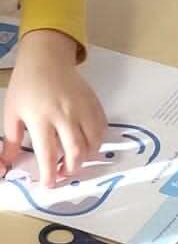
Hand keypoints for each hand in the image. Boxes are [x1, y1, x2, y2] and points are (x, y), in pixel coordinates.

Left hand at [2, 31, 105, 187]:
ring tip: (74, 160)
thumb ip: (10, 141)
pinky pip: (101, 129)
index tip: (48, 185)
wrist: (46, 58)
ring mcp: (82, 109)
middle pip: (75, 152)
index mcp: (40, 117)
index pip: (48, 154)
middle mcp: (64, 115)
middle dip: (71, 170)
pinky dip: (96, 142)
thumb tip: (6, 165)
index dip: (49, 174)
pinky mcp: (94, 104)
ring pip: (92, 143)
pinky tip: (86, 143)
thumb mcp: (12, 112)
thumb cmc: (26, 85)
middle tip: (63, 173)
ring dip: (85, 158)